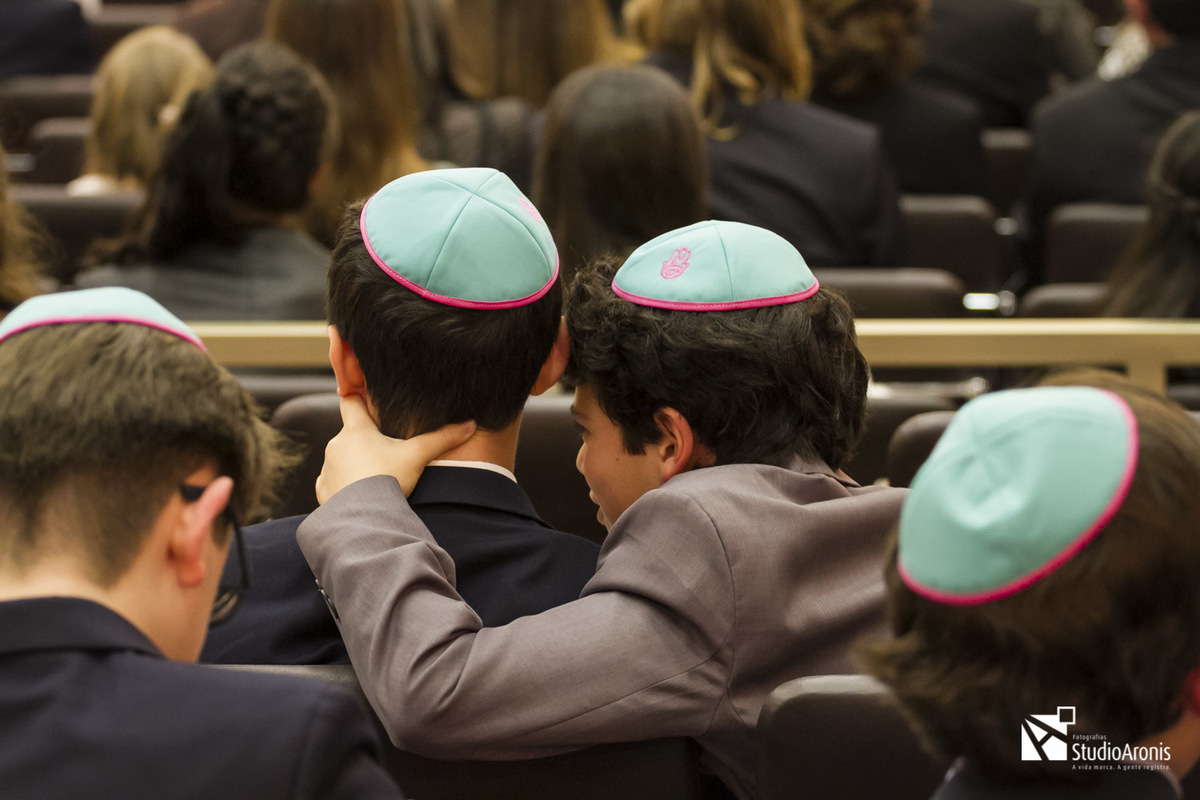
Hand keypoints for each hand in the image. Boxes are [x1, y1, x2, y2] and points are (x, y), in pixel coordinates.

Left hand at [315, 394, 475, 503]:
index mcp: (357, 430)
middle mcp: (337, 445)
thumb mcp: (418, 456)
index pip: (350, 402)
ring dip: (354, 465)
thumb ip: (442, 438)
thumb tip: (469, 424)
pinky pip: (333, 483)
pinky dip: (344, 487)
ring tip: (374, 478)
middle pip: (350, 434)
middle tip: (385, 451)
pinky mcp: (323, 491)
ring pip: (341, 459)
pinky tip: (360, 496)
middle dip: (365, 441)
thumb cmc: (387, 479)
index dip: (358, 399)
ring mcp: (328, 468)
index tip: (366, 402)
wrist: (364, 517)